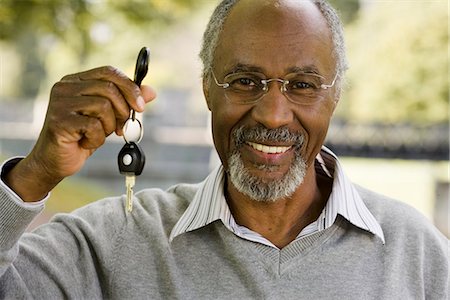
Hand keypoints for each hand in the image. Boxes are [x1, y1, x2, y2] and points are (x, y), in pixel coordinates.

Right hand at [4, 66, 155, 201]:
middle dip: (123, 111)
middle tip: (121, 128)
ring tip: (98, 135)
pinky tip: (86, 143)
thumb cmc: (82, 137)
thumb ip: (127, 103)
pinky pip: (94, 126)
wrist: (55, 161)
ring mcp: (60, 103)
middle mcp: (65, 87)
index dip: (129, 87)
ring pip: (103, 106)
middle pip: (109, 88)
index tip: (141, 106)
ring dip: (109, 126)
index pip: (109, 72)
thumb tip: (151, 91)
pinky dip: (97, 139)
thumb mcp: (109, 118)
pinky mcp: (60, 121)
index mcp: (76, 81)